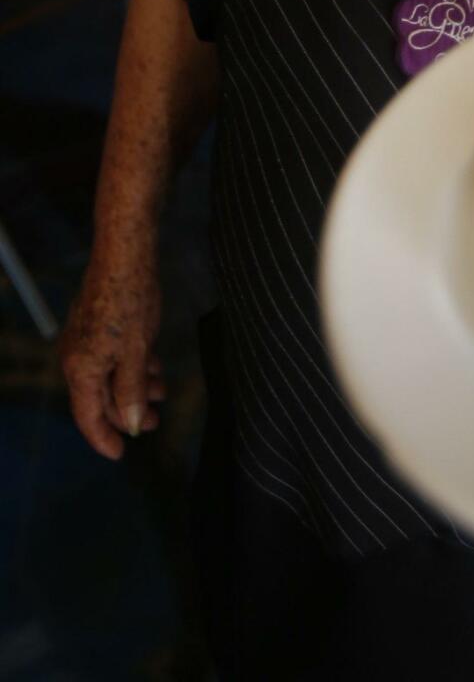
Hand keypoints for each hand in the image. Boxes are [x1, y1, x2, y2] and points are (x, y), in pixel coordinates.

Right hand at [60, 250, 165, 459]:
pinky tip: (154, 366)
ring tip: (161, 390)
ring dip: (135, 386)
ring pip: (110, 375)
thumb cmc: (130, 303)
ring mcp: (86, 340)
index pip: (88, 417)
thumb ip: (130, 390)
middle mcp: (77, 358)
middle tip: (154, 420)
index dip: (104, 438)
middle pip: (101, 398)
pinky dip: (132, 366)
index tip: (120, 454)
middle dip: (128, 411)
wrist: (124, 256)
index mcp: (82, 370)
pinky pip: (113, 357)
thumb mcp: (136, 353)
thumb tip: (129, 424)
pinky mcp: (97, 325)